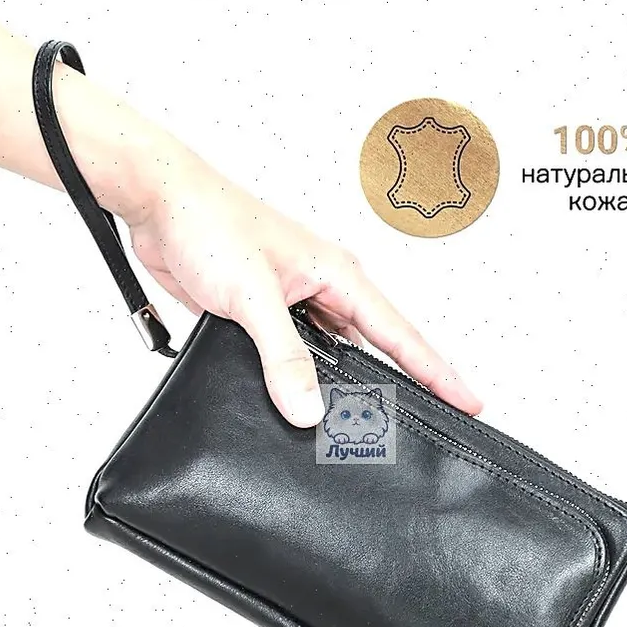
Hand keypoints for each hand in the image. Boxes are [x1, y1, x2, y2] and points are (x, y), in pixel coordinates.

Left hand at [129, 149, 481, 427]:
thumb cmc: (210, 223)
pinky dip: (301, 379)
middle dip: (402, 383)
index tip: (469, 400)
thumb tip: (308, 409)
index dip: (437, 371)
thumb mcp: (253, 296)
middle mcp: (323, 288)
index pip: (401, 333)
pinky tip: (298, 401)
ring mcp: (293, 302)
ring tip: (366, 425)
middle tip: (427, 425)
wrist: (158, 201)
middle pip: (376, 347)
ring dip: (344, 384)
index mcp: (337, 274)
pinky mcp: (262, 315)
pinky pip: (295, 356)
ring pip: (333, 354)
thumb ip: (282, 355)